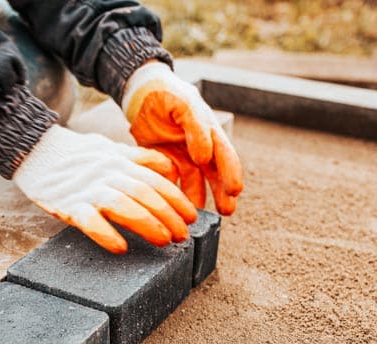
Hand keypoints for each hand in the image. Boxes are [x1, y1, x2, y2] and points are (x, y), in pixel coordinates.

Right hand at [14, 125, 197, 253]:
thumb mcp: (111, 148)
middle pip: (144, 193)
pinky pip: (89, 221)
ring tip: (164, 240)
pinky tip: (120, 248)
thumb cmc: (75, 154)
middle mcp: (107, 174)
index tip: (192, 217)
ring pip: (122, 206)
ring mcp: (87, 190)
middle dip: (168, 215)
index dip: (176, 199)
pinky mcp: (67, 205)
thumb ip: (140, 158)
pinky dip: (105, 234)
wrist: (33, 149)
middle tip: (183, 235)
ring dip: (147, 224)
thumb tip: (170, 169)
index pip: (156, 179)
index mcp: (120, 161)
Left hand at [122, 61, 243, 214]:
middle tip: (226, 212)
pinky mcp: (165, 163)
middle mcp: (200, 147)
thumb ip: (196, 128)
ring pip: (195, 182)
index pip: (225, 156)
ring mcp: (183, 157)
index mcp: (210, 132)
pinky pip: (173, 182)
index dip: (231, 174)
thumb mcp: (184, 105)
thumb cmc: (168, 94)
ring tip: (199, 217)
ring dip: (198, 199)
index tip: (235, 191)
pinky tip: (175, 208)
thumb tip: (205, 156)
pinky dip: (175, 194)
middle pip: (215, 174)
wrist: (141, 94)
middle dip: (222, 193)